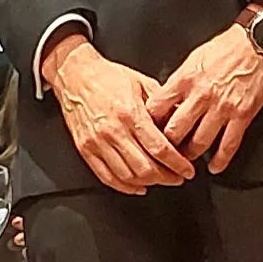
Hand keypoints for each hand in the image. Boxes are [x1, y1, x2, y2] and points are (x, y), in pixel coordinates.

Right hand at [41, 33, 195, 193]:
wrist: (74, 74)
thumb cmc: (107, 77)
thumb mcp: (142, 82)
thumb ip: (162, 105)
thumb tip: (181, 122)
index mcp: (130, 113)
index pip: (160, 148)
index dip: (177, 164)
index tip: (187, 170)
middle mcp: (113, 131)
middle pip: (146, 168)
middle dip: (167, 177)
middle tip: (178, 177)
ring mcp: (97, 143)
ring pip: (127, 176)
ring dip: (149, 183)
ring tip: (160, 180)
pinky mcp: (85, 149)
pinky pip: (106, 177)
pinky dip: (124, 187)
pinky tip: (137, 186)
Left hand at [148, 25, 262, 172]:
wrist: (257, 42)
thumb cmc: (225, 48)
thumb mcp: (192, 59)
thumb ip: (178, 82)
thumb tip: (164, 102)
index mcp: (184, 80)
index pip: (157, 109)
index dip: (150, 124)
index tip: (149, 133)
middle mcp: (200, 95)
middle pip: (174, 131)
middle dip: (167, 146)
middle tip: (165, 154)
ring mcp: (222, 107)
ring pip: (199, 143)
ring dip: (191, 156)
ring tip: (187, 161)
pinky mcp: (242, 115)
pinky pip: (228, 145)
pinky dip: (220, 160)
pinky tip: (215, 167)